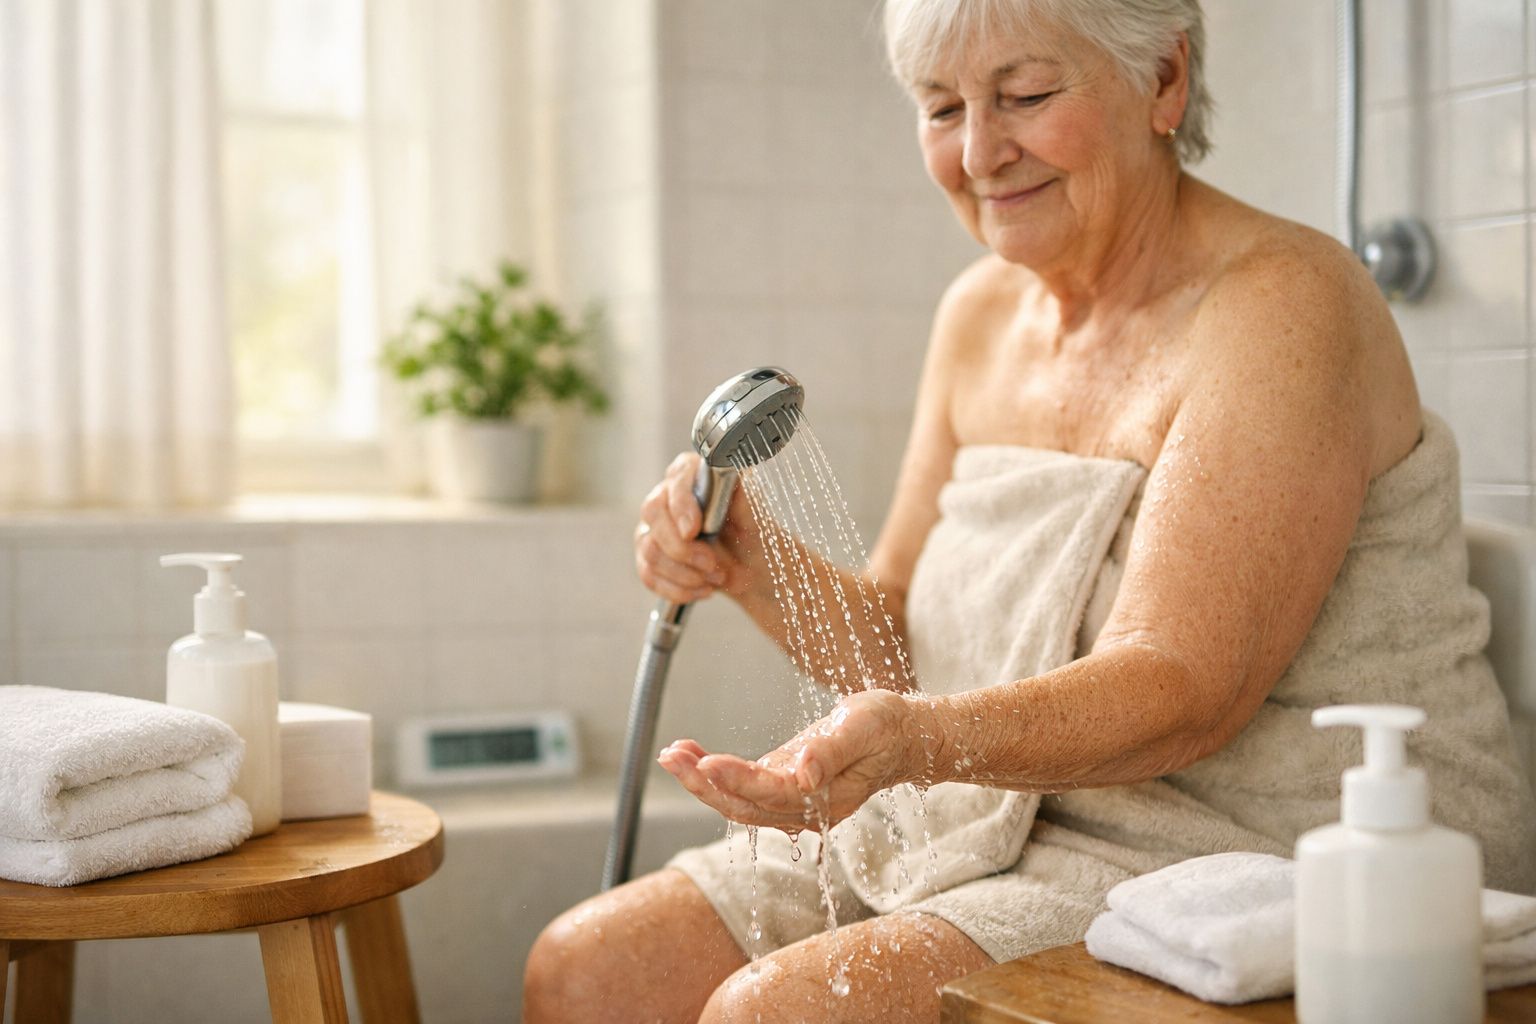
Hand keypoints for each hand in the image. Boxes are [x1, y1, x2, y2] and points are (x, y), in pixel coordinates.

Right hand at [633, 452, 759, 604]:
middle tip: (712, 564)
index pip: (674, 481)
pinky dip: (679, 589)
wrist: (750, 564)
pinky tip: (703, 589)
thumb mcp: (753, 513)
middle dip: (682, 547)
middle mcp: (664, 497)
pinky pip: (650, 575)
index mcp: (689, 474)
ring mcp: (652, 528)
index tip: (693, 530)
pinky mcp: (647, 557)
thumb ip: (741, 495)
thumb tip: (733, 475)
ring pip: (650, 551)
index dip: (681, 506)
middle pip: (653, 514)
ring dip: (686, 573)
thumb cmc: (750, 531)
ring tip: (717, 577)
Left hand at [657, 689, 934, 831]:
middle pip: (745, 807)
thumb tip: (805, 773)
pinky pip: (741, 787)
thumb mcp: (863, 728)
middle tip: (671, 757)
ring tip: (671, 754)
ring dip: (700, 781)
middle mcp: (805, 808)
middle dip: (704, 785)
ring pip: (737, 801)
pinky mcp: (782, 785)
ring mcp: (791, 800)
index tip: (707, 763)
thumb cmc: (884, 728)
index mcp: (826, 798)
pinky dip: (712, 773)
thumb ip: (832, 752)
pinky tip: (690, 754)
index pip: (773, 794)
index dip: (738, 781)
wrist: (901, 736)